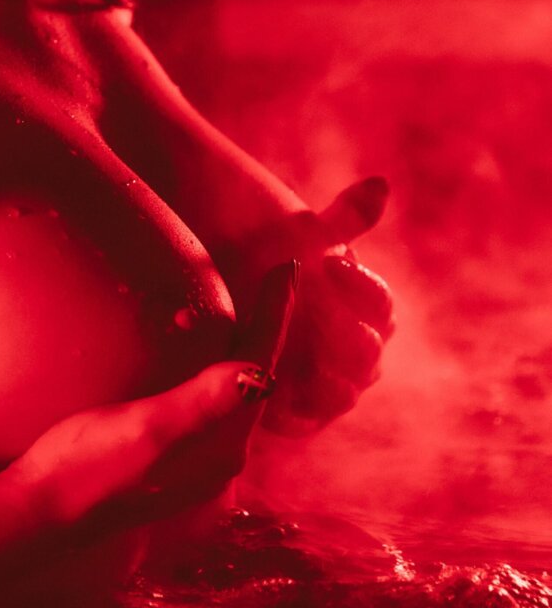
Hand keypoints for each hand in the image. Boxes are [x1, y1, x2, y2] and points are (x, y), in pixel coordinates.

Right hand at [12, 262, 295, 533]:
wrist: (41, 516)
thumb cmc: (87, 469)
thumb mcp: (144, 431)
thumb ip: (199, 403)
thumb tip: (258, 373)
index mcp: (222, 447)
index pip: (261, 366)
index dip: (275, 314)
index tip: (287, 266)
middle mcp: (219, 456)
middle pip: (256, 376)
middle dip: (269, 325)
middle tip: (277, 275)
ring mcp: (196, 458)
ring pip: (233, 387)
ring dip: (244, 343)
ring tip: (249, 301)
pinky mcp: (171, 455)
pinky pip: (207, 397)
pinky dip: (213, 361)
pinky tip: (193, 347)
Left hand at [255, 177, 395, 436]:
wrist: (226, 287)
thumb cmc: (269, 256)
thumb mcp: (302, 235)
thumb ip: (345, 218)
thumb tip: (380, 186)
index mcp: (367, 307)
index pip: (381, 303)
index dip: (362, 286)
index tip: (331, 262)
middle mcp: (358, 348)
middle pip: (367, 352)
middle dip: (346, 335)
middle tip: (318, 320)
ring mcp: (333, 384)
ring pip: (344, 390)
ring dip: (328, 379)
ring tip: (298, 359)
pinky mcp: (300, 413)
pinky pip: (305, 420)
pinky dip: (295, 410)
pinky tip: (272, 390)